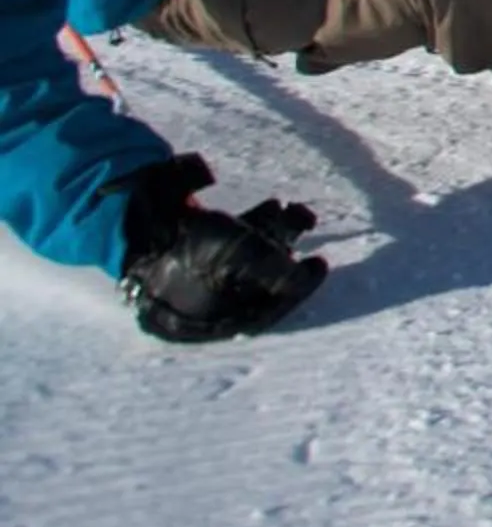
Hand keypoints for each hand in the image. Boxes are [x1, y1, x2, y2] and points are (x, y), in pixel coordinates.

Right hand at [112, 154, 328, 342]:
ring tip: (291, 208)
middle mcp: (193, 302)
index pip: (257, 315)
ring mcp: (187, 271)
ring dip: (274, 231)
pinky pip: (228, 238)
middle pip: (253, 282)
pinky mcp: (185, 240)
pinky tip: (273, 205)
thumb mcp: (245, 259)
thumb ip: (279, 276)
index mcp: (199, 320)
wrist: (137, 211)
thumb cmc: (194, 245)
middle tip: (305, 222)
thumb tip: (304, 279)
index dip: (295, 291)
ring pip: (244, 256)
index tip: (320, 265)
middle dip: (284, 251)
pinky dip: (253, 223)